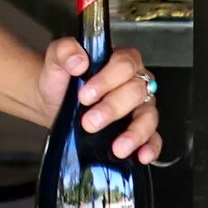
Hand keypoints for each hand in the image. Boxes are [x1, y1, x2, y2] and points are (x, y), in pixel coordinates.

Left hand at [40, 37, 162, 162]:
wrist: (53, 102)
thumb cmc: (61, 79)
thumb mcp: (56, 60)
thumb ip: (64, 51)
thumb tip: (78, 60)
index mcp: (119, 60)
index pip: (124, 64)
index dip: (107, 80)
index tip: (85, 95)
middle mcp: (135, 81)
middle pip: (136, 91)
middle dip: (113, 108)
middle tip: (89, 122)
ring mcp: (139, 107)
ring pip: (148, 116)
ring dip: (134, 133)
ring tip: (117, 147)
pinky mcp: (139, 130)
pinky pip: (154, 138)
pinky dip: (150, 147)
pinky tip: (141, 156)